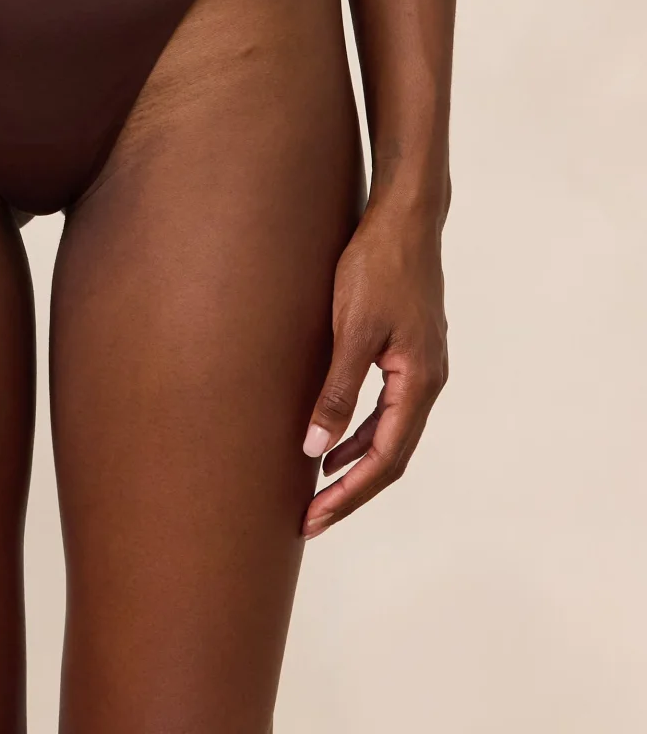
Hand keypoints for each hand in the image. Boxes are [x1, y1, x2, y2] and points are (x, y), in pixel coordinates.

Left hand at [301, 201, 448, 538]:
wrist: (403, 218)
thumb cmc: (376, 267)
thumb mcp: (350, 331)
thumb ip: (336, 391)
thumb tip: (315, 448)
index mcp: (419, 383)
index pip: (385, 459)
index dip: (348, 493)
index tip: (313, 518)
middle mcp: (427, 381)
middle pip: (391, 455)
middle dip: (350, 489)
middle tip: (309, 518)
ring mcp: (420, 365)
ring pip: (389, 432)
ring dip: (354, 460)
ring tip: (315, 486)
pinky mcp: (406, 349)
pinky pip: (386, 406)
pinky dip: (359, 428)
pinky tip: (331, 432)